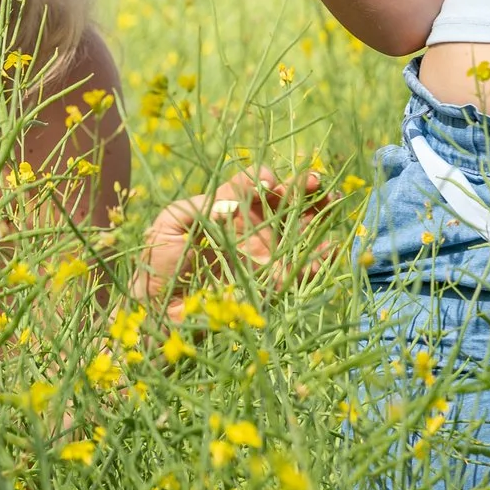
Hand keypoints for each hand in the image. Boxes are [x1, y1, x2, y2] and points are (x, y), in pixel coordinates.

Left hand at [130, 167, 334, 318]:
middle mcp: (250, 228)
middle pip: (285, 202)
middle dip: (305, 190)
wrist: (158, 310)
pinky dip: (318, 258)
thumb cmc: (158, 263)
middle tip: (319, 186)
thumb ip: (197, 207)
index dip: (267, 179)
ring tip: (331, 209)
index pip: (255, 184)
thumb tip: (233, 203)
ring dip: (319, 219)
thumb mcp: (169, 225)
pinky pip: (301, 268)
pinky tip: (327, 249)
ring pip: (299, 230)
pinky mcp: (272, 283)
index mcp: (227, 208)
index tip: (272, 184)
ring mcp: (264, 255)